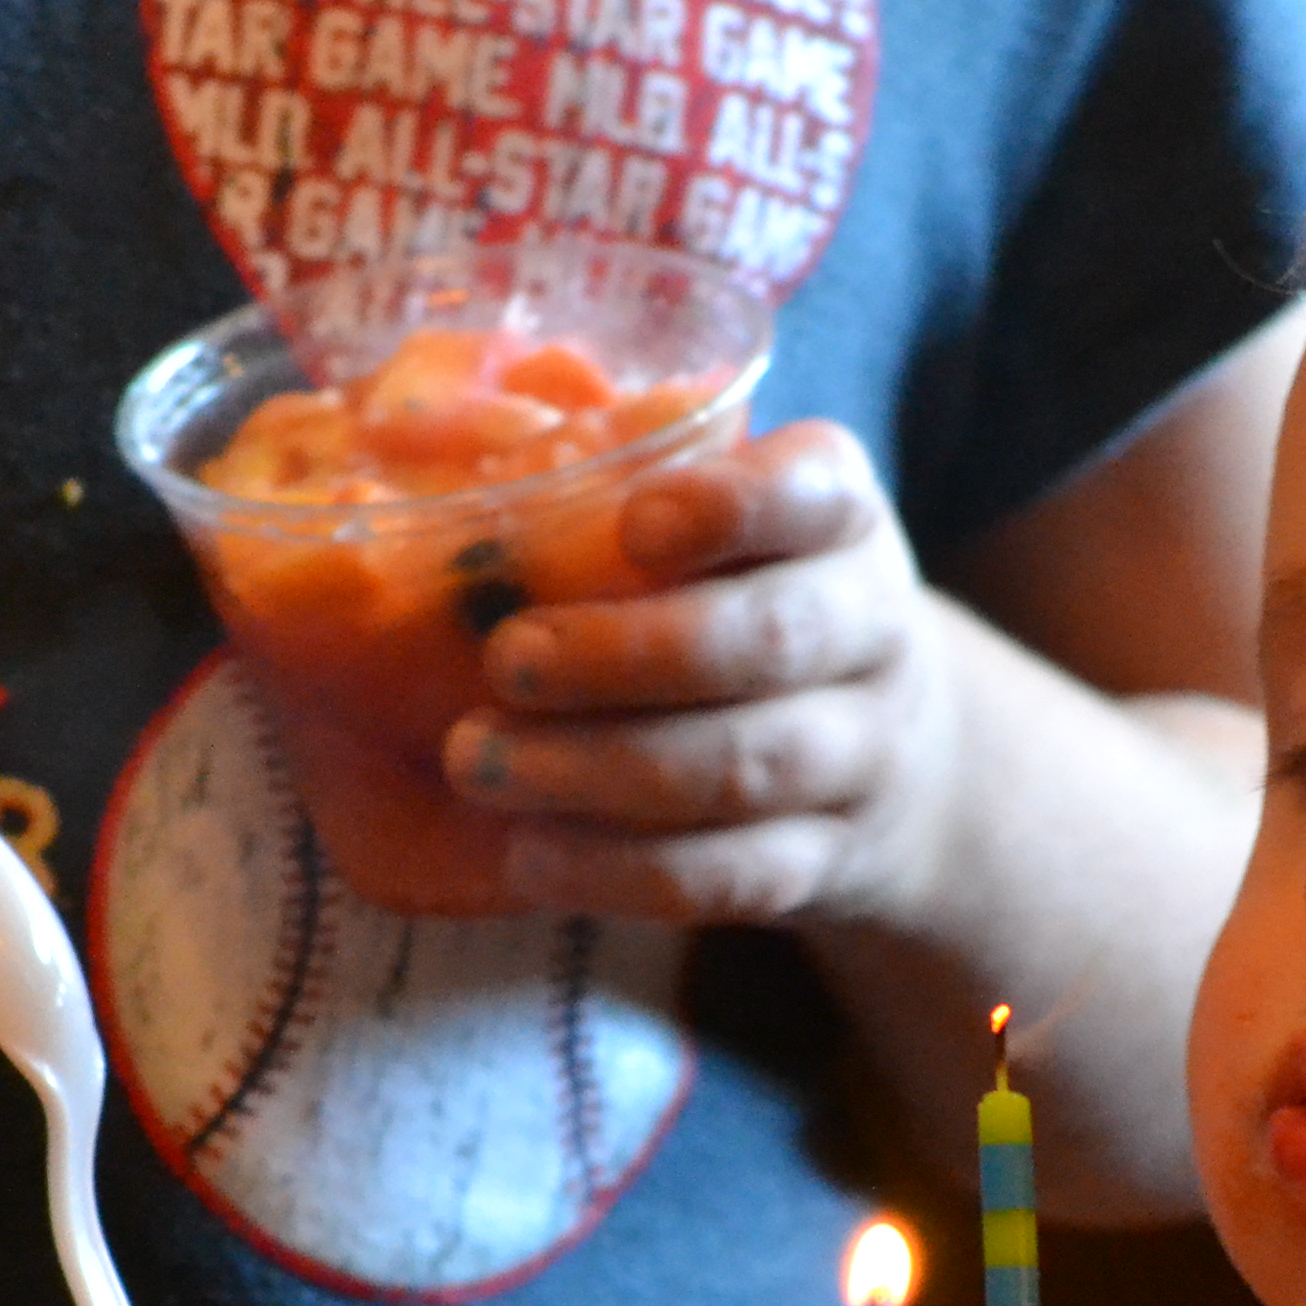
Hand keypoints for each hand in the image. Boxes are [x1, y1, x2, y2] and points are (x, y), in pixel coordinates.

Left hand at [445, 421, 965, 929]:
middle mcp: (870, 632)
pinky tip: (531, 858)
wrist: (899, 761)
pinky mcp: (827, 862)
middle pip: (773, 641)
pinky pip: (734, 877)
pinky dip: (626, 872)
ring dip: (601, 770)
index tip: (636, 521)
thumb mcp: (732, 529)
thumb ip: (620, 477)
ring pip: (745, 768)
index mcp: (843, 523)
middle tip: (507, 660)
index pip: (816, 492)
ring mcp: (859, 757)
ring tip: (481, 763)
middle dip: (628, 653)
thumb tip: (406, 429)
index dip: (733, 507)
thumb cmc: (750, 605)